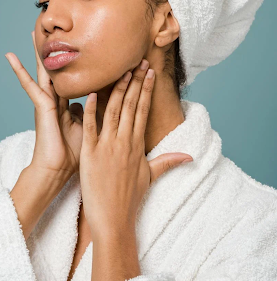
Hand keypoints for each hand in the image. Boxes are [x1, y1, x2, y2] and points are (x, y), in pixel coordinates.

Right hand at [4, 31, 83, 183]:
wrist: (58, 170)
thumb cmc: (71, 152)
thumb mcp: (84, 126)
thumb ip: (84, 112)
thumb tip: (85, 101)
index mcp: (64, 104)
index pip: (66, 78)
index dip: (69, 63)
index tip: (71, 46)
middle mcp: (53, 100)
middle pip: (53, 70)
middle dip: (51, 52)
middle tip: (48, 31)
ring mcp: (45, 102)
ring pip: (41, 72)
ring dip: (36, 53)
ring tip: (31, 33)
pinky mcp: (40, 106)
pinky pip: (29, 84)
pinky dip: (19, 70)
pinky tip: (10, 56)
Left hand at [79, 59, 192, 237]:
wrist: (113, 219)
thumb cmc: (130, 198)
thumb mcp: (151, 176)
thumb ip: (168, 161)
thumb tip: (190, 156)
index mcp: (137, 144)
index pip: (143, 110)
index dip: (146, 89)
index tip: (149, 72)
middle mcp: (124, 141)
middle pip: (131, 105)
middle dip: (135, 81)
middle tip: (138, 61)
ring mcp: (107, 146)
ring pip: (114, 111)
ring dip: (118, 89)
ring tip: (122, 70)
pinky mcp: (90, 153)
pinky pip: (90, 127)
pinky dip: (90, 110)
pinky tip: (91, 93)